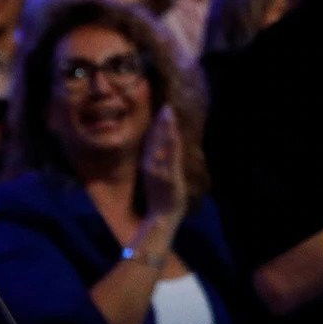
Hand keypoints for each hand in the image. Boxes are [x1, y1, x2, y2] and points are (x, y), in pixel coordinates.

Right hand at [140, 106, 188, 229]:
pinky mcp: (169, 176)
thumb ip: (154, 163)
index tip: (161, 111)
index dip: (155, 125)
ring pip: (162, 144)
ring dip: (166, 128)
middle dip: (161, 123)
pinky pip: (171, 156)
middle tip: (166, 107)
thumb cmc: (159, 197)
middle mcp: (151, 164)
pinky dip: (171, 143)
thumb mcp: (154, 177)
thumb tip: (157, 149)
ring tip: (169, 114)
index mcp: (147, 163)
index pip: (151, 140)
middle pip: (155, 139)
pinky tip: (174, 132)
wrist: (162, 216)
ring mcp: (159, 169)